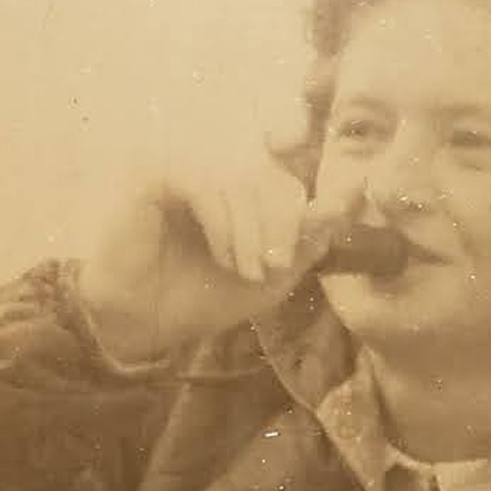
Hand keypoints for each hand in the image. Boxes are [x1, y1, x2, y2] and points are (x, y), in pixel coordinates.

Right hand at [75, 149, 360, 363]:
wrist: (146, 324)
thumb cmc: (205, 297)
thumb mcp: (272, 276)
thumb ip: (307, 241)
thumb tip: (344, 204)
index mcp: (242, 189)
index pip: (288, 178)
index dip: (300, 210)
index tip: (301, 245)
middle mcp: (214, 170)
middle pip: (272, 177)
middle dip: (282, 226)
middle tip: (275, 266)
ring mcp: (184, 167)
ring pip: (243, 181)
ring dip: (253, 232)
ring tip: (246, 270)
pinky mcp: (156, 173)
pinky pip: (207, 184)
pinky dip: (224, 224)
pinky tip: (222, 256)